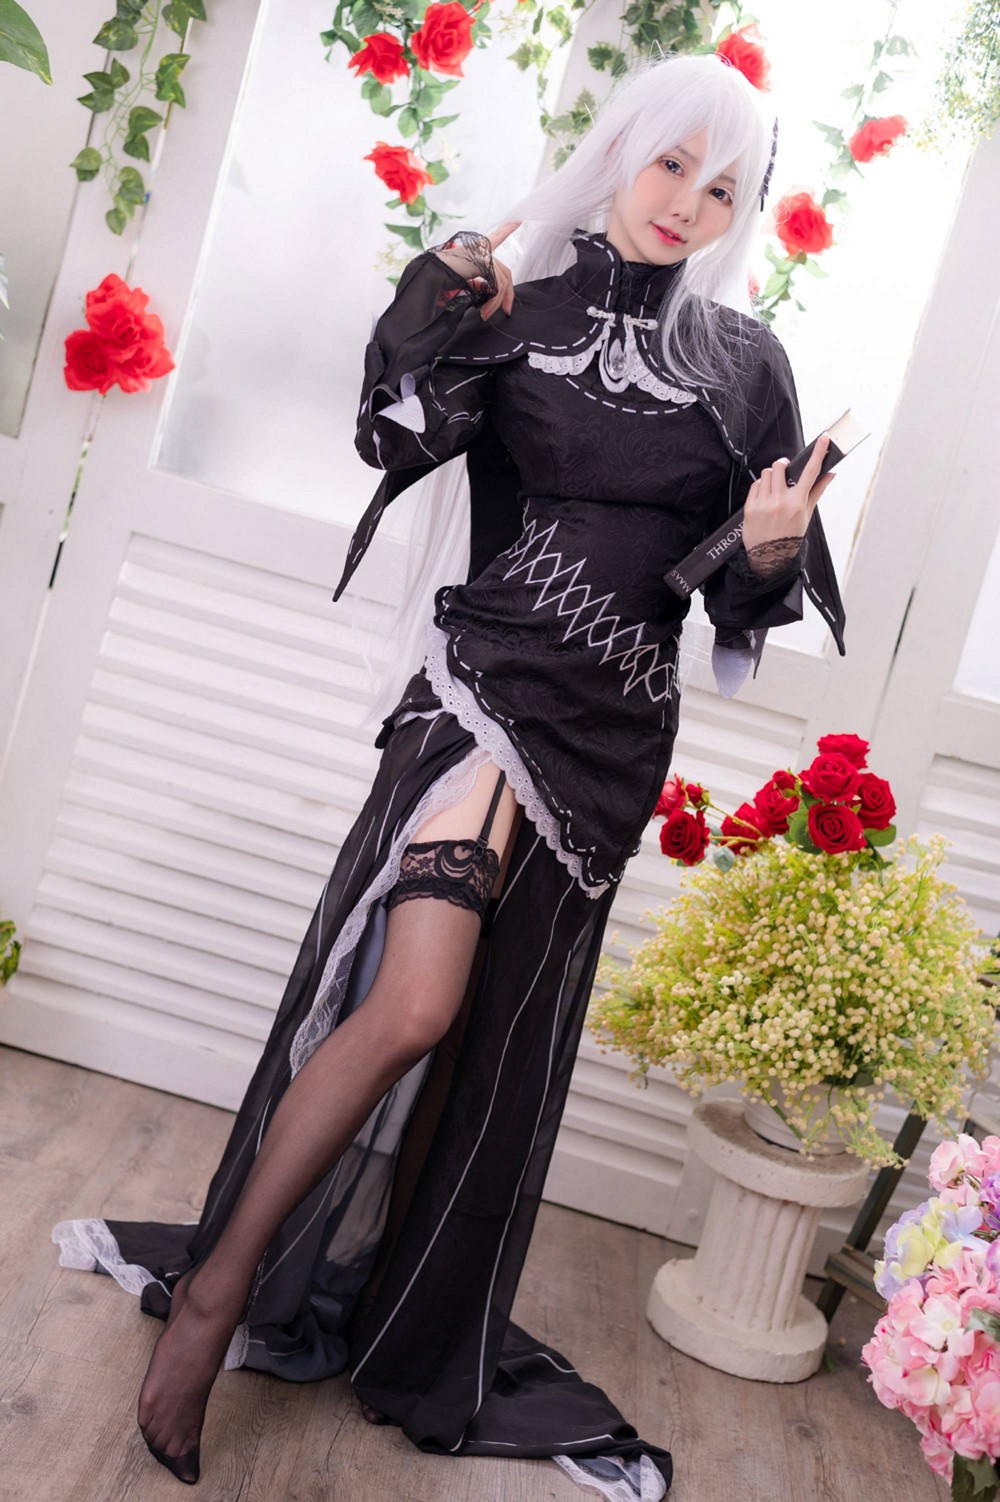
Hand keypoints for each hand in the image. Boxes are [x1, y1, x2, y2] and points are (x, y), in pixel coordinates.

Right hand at [433, 220, 520, 319]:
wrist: (430, 275)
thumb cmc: (440, 278)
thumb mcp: (463, 281)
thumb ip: (478, 284)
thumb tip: (490, 294)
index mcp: (475, 251)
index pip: (495, 239)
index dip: (506, 230)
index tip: (518, 221)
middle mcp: (481, 249)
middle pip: (504, 273)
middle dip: (508, 295)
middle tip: (506, 311)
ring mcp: (483, 253)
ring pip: (501, 282)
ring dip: (495, 303)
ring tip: (484, 315)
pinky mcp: (484, 261)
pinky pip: (498, 282)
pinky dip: (496, 300)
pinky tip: (488, 308)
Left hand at [742, 432, 837, 551]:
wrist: (769, 558)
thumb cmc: (790, 536)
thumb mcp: (806, 515)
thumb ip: (817, 491)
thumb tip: (830, 474)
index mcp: (797, 503)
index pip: (810, 471)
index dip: (818, 452)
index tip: (824, 438)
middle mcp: (780, 501)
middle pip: (779, 466)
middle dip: (782, 465)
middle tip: (785, 469)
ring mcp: (764, 504)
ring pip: (766, 473)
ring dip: (771, 475)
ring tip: (774, 486)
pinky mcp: (750, 507)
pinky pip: (755, 485)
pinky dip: (761, 486)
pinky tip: (765, 495)